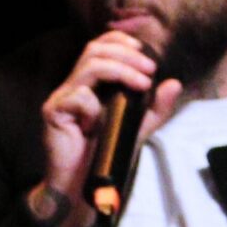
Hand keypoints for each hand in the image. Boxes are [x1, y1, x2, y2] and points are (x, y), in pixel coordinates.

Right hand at [33, 30, 182, 226]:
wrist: (81, 184)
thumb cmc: (105, 153)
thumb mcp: (137, 127)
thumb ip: (155, 108)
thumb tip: (174, 83)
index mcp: (91, 83)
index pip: (100, 47)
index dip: (121, 42)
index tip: (147, 56)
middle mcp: (74, 84)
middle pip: (95, 50)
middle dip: (127, 55)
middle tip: (150, 69)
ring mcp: (62, 96)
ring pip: (89, 67)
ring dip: (120, 71)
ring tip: (142, 84)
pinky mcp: (53, 111)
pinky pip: (78, 96)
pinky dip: (95, 107)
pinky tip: (98, 124)